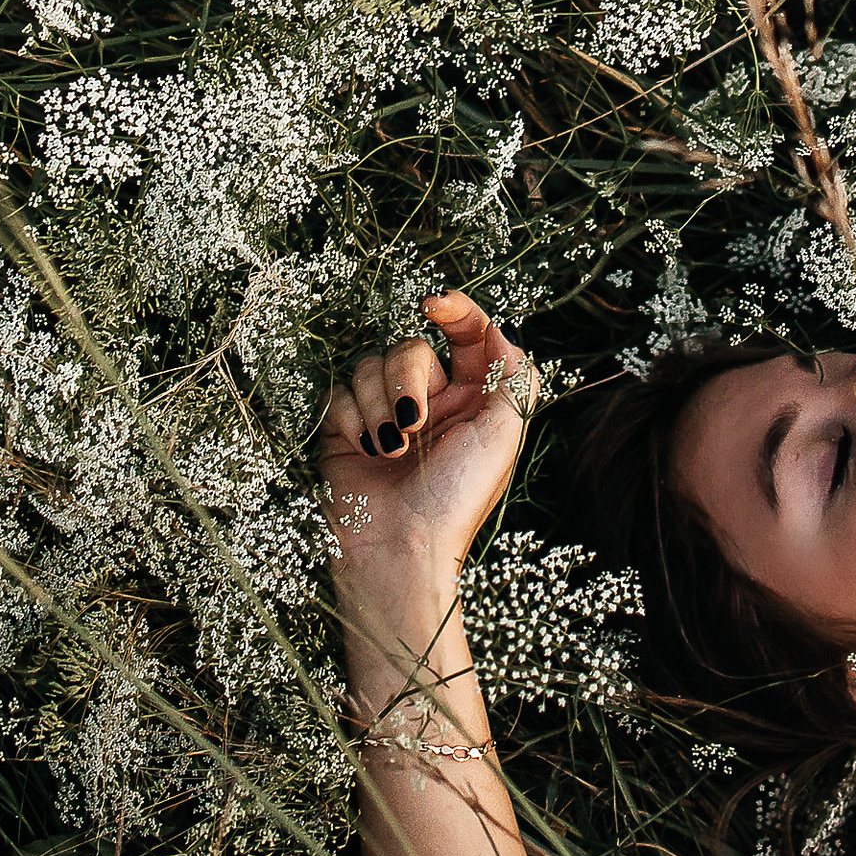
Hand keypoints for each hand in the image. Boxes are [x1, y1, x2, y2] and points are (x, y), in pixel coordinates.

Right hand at [321, 290, 537, 606]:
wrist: (399, 550)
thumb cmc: (456, 498)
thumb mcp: (503, 435)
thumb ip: (514, 376)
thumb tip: (501, 330)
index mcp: (472, 399)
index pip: (465, 334)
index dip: (453, 309)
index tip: (433, 306)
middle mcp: (431, 402)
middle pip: (410, 348)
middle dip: (407, 380)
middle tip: (413, 424)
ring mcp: (386, 413)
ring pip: (370, 366)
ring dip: (379, 406)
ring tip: (391, 451)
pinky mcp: (348, 428)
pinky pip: (341, 393)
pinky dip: (354, 420)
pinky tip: (367, 452)